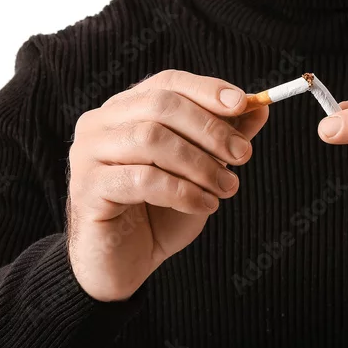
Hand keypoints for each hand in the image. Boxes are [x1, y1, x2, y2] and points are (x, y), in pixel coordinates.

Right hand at [67, 70, 268, 301]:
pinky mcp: (88, 189)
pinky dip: (183, 191)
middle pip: (160, 104)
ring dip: (200, 163)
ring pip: (151, 138)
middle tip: (243, 155)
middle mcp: (100, 124)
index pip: (167, 82)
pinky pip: (143, 179)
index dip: (206, 90)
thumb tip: (259, 106)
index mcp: (125, 110)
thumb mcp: (199, 170)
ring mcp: (88, 155)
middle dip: (210, 128)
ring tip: (227, 187)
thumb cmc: (158, 212)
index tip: (243, 105)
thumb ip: (223, 137)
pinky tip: (204, 205)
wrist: (123, 265)